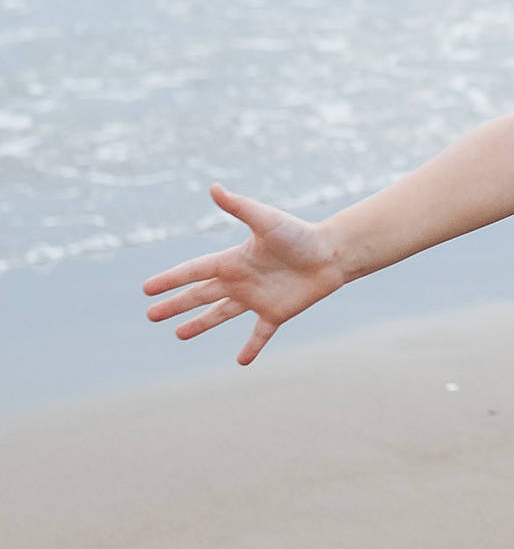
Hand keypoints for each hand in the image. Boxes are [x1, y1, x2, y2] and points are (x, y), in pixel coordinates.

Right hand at [142, 185, 346, 364]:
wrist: (332, 252)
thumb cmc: (299, 234)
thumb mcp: (266, 220)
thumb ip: (239, 207)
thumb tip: (214, 187)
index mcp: (233, 260)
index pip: (193, 271)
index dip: (170, 279)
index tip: (146, 289)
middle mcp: (240, 280)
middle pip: (200, 295)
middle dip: (175, 304)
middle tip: (151, 315)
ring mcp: (257, 298)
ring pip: (221, 315)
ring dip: (200, 324)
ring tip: (179, 334)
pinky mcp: (277, 313)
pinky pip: (260, 334)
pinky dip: (252, 347)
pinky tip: (241, 361)